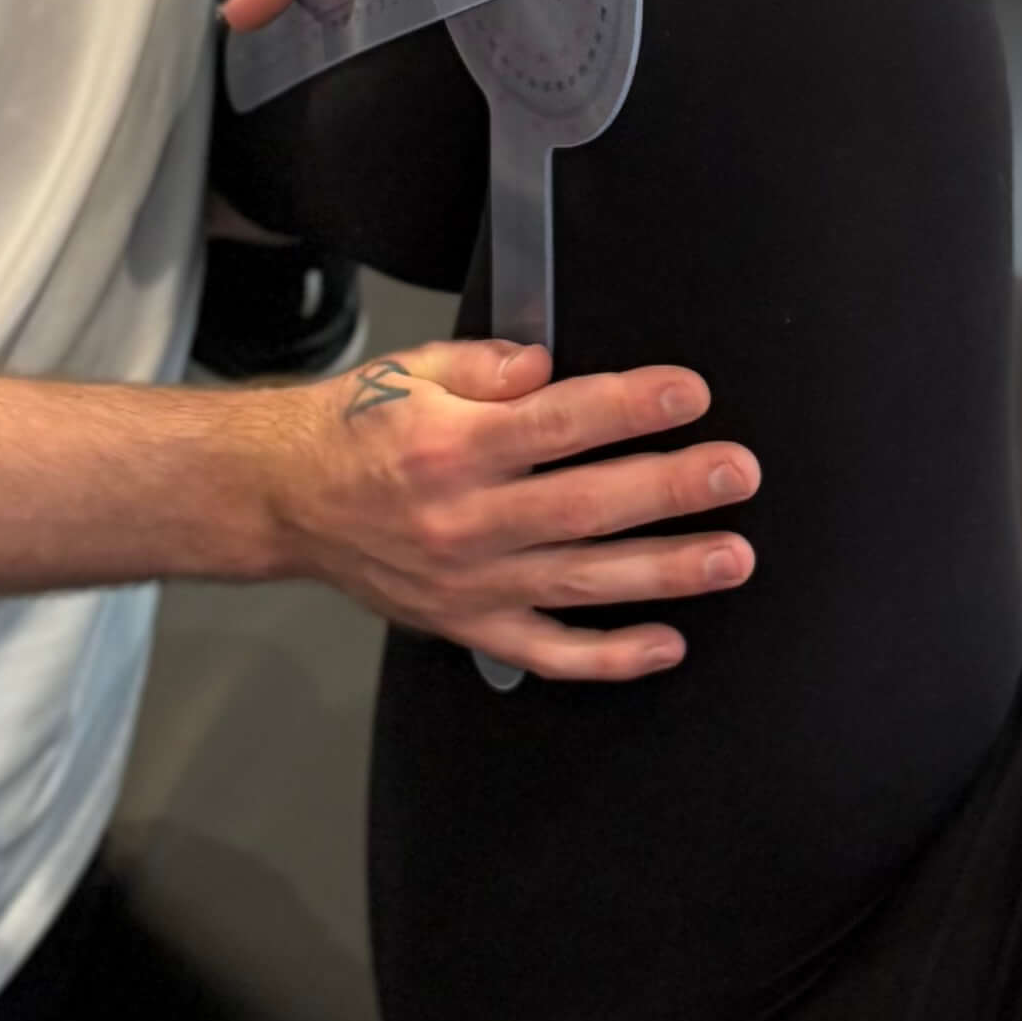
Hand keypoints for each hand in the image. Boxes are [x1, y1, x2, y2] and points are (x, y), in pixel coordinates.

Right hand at [263, 332, 757, 679]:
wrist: (284, 498)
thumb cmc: (355, 430)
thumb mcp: (410, 370)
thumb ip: (487, 364)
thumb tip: (547, 363)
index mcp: (450, 446)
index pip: (555, 424)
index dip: (628, 407)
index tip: (689, 393)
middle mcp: (463, 519)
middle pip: (585, 506)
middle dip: (670, 488)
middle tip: (736, 473)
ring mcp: (469, 581)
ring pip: (582, 580)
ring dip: (665, 571)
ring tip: (731, 556)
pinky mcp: (469, 623)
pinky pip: (548, 652)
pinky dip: (609, 656)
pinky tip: (667, 643)